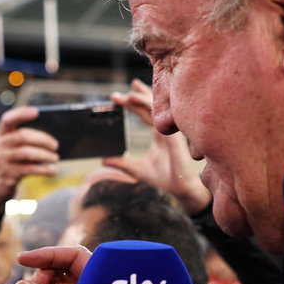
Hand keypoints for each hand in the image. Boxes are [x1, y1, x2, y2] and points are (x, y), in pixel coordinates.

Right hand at [0, 107, 58, 218]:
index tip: (37, 112)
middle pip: (21, 136)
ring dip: (45, 155)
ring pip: (26, 153)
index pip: (7, 119)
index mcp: (0, 136)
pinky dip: (44, 169)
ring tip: (56, 158)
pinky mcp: (7, 175)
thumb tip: (51, 138)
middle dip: (42, 139)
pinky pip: (29, 169)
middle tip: (56, 145)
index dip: (21, 113)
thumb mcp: (13, 151)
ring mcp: (0, 161)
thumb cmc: (12, 165)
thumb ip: (25, 142)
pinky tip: (53, 171)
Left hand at [101, 81, 210, 214]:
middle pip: (149, 106)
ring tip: (128, 94)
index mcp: (157, 134)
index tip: (117, 98)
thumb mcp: (137, 170)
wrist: (180, 189)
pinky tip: (141, 102)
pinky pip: (161, 118)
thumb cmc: (164, 179)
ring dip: (142, 99)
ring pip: (155, 109)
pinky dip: (150, 108)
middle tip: (115, 95)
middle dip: (135, 97)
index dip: (133, 103)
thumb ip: (121, 163)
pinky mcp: (173, 135)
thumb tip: (103, 160)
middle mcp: (163, 130)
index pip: (144, 113)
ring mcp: (169, 131)